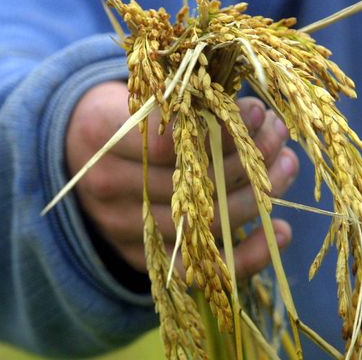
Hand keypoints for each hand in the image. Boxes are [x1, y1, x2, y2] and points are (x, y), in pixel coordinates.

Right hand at [66, 81, 298, 278]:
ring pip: (203, 225)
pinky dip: (248, 256)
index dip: (221, 129)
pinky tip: (282, 232)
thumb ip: (182, 101)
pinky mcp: (143, 257)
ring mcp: (123, 228)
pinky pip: (201, 269)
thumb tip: (252, 114)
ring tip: (287, 165)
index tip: (257, 111)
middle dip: (249, 158)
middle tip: (278, 134)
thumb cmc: (119, 117)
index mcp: (100, 135)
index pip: (169, 142)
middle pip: (191, 185)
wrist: (75, 158)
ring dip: (258, 197)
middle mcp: (106, 186)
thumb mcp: (137, 94)